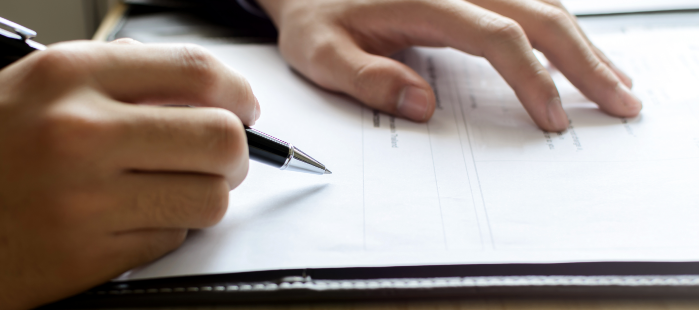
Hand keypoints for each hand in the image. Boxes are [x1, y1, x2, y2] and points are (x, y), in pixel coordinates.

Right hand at [0, 40, 257, 309]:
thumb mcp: (38, 86)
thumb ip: (122, 78)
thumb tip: (204, 91)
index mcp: (69, 76)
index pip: (196, 72)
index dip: (239, 92)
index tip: (245, 107)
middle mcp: (79, 132)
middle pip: (220, 138)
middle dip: (236, 152)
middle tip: (222, 158)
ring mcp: (84, 200)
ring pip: (209, 199)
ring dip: (206, 196)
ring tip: (174, 191)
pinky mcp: (86, 256)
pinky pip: (170, 240)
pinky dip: (165, 231)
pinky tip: (131, 220)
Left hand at [256, 0, 640, 130]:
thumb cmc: (316, 17)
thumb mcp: (321, 53)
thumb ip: (366, 79)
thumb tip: (423, 106)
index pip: (495, 35)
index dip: (531, 76)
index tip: (553, 116)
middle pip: (539, 13)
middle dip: (584, 60)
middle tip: (620, 101)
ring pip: (544, 3)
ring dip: (582, 43)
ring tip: (615, 81)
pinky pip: (530, 0)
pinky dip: (562, 27)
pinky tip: (578, 52)